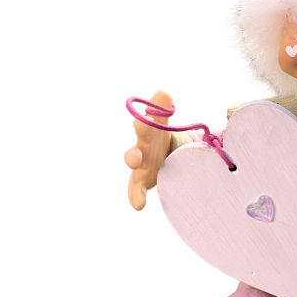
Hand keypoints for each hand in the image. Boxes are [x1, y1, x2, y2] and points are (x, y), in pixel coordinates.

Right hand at [124, 89, 173, 209]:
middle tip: (133, 158)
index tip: (141, 122)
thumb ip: (161, 109)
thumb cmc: (159, 135)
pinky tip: (138, 205)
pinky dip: (135, 197)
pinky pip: (136, 189)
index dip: (142, 124)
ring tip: (134, 182)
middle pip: (134, 152)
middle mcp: (140, 149)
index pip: (142, 127)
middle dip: (133, 154)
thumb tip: (163, 91)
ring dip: (134, 178)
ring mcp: (140, 166)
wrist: (161, 152)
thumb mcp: (162, 121)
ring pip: (134, 172)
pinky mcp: (143, 180)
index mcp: (146, 133)